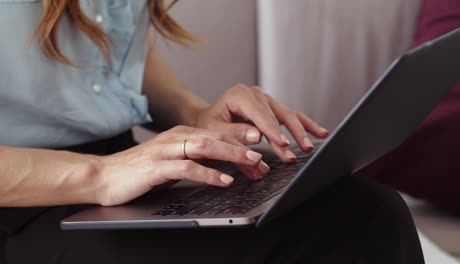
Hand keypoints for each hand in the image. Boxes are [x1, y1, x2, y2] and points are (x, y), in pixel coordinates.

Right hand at [95, 125, 268, 205]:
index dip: (240, 138)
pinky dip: (209, 174)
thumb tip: (226, 163)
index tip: (261, 145)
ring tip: (251, 161)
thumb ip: (197, 159)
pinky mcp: (156, 167)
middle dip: (242, 142)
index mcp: (181, 135)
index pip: (216, 132)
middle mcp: (175, 138)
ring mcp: (165, 150)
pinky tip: (224, 180)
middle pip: (215, 135)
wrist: (104, 176)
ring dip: (231, 154)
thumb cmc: (140, 171)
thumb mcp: (174, 161)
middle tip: (265, 149)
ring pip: (205, 147)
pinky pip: (187, 168)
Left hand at [194, 84, 329, 162]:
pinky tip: (321, 133)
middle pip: (277, 115)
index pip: (260, 114)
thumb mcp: (215, 130)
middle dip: (288, 136)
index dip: (272, 130)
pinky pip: (292, 116)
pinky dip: (306, 125)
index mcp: (240, 95)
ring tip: (309, 147)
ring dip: (300, 132)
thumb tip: (257, 137)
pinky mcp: (273, 108)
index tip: (282, 144)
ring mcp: (266, 100)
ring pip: (288, 115)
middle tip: (296, 152)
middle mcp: (255, 93)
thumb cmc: (209, 125)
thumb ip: (234, 134)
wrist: (207, 119)